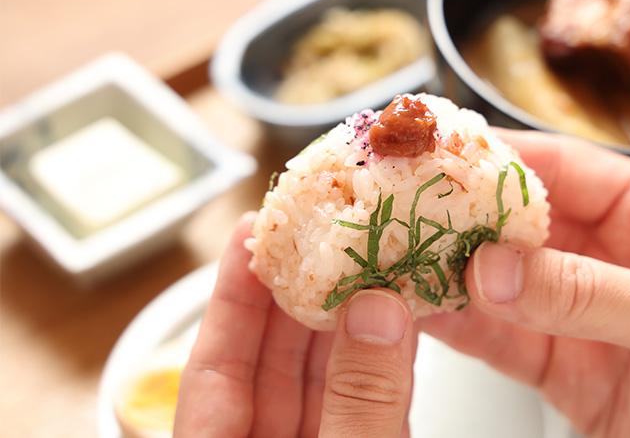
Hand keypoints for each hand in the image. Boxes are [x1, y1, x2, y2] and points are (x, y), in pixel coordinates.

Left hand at [173, 212, 415, 437]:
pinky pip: (365, 410)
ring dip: (351, 327)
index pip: (213, 366)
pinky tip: (401, 328)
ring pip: (324, 383)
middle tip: (327, 235)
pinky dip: (384, 370)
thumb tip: (377, 313)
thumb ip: (358, 402)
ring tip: (372, 267)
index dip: (231, 294)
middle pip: (271, 362)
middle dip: (303, 296)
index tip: (249, 232)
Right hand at [419, 129, 629, 437]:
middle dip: (463, 219)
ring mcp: (587, 317)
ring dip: (454, 275)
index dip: (501, 158)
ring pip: (505, 285)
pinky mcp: (570, 373)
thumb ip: (587, 291)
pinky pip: (507, 343)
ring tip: (404, 261)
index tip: (443, 154)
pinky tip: (430, 315)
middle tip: (407, 211)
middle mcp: (613, 260)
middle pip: (522, 226)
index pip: (565, 169)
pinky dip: (465, 330)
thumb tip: (498, 268)